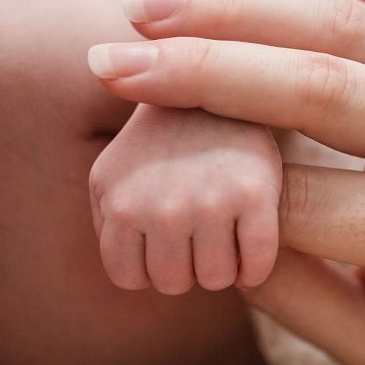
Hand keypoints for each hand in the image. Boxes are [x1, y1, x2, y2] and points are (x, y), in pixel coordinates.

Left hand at [88, 104, 281, 293]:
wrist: (219, 80)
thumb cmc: (165, 140)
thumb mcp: (113, 171)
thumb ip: (108, 219)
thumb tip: (131, 275)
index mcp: (118, 201)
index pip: (131, 278)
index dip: (152, 267)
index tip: (169, 242)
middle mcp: (159, 206)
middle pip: (173, 283)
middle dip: (188, 266)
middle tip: (201, 235)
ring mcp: (209, 201)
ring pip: (215, 279)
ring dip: (223, 266)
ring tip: (226, 234)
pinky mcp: (255, 196)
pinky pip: (257, 265)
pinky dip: (257, 266)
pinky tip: (254, 244)